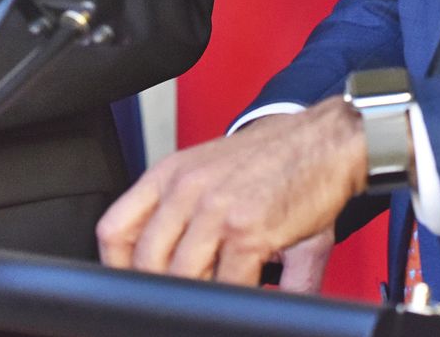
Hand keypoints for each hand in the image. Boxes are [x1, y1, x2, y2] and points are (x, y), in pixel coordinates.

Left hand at [96, 98, 365, 284]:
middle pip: (147, 263)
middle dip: (163, 288)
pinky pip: (228, 285)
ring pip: (182, 278)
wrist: (324, 140)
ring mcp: (215, 211)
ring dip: (199, 294)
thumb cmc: (268, 159)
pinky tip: (251, 287)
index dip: (118, 269)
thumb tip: (157, 273)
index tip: (133, 284)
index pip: (115, 231)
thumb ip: (178, 215)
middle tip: (184, 294)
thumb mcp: (207, 172)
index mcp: (168, 175)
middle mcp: (186, 190)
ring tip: (220, 287)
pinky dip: (237, 298)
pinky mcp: (248, 231)